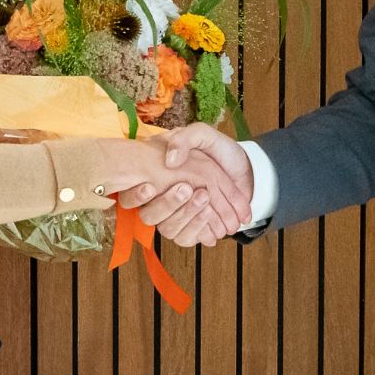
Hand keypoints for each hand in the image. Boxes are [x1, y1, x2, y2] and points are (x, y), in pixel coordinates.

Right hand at [116, 123, 254, 246]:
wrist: (244, 170)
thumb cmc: (218, 151)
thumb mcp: (202, 136)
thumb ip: (185, 139)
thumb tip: (170, 160)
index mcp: (155, 176)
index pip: (130, 195)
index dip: (135, 195)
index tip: (150, 187)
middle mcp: (160, 200)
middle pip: (149, 215)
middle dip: (168, 204)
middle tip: (188, 189)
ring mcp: (175, 217)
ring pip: (169, 229)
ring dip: (187, 215)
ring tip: (205, 197)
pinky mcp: (190, 229)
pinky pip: (186, 238)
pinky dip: (200, 229)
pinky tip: (214, 221)